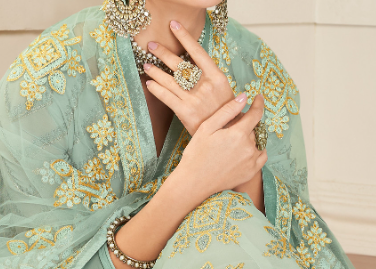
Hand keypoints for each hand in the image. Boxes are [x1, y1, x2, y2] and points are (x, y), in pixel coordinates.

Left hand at [143, 20, 234, 135]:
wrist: (229, 134)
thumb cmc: (226, 112)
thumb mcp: (224, 91)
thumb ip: (209, 78)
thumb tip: (193, 65)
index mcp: (217, 77)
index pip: (198, 52)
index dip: (185, 37)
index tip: (174, 26)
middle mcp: (205, 86)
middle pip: (180, 65)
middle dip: (163, 53)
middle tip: (151, 45)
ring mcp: (194, 99)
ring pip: (170, 80)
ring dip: (155, 71)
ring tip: (146, 64)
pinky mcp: (186, 112)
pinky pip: (167, 97)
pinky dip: (157, 89)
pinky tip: (149, 84)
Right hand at [174, 93, 267, 202]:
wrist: (194, 182)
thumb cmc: (197, 154)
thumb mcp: (207, 127)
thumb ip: (227, 111)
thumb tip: (244, 97)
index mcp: (238, 134)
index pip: (256, 114)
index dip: (258, 104)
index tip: (259, 98)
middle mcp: (248, 147)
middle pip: (256, 129)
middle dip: (248, 124)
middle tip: (233, 127)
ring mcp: (251, 161)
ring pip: (259, 142)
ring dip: (252, 137)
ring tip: (237, 141)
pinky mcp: (251, 173)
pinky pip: (262, 157)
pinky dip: (258, 151)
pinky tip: (247, 150)